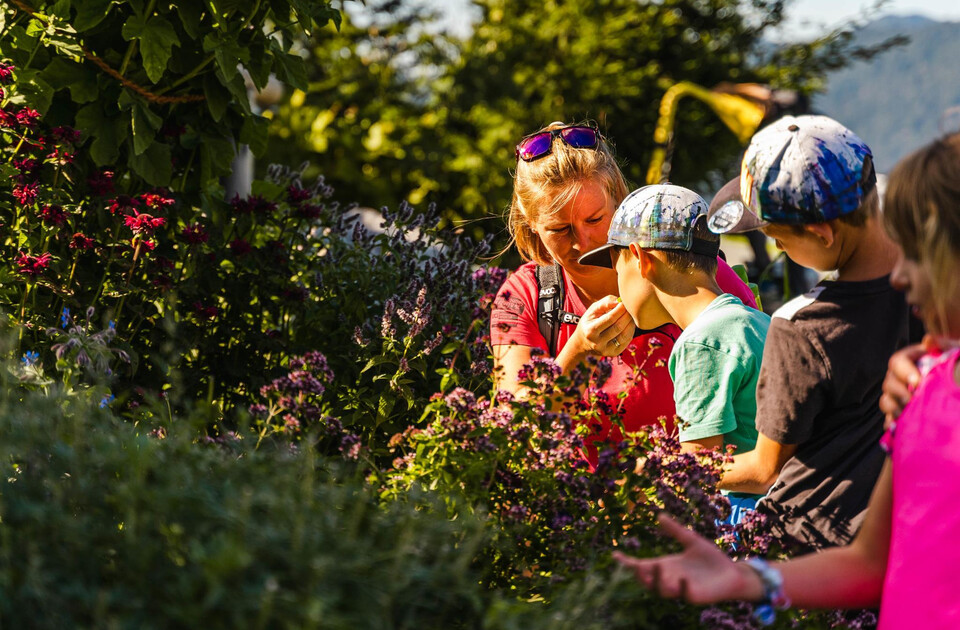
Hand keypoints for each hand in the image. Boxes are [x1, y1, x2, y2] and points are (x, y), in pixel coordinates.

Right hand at [570, 295, 635, 357]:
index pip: (609, 319)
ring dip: (631, 323)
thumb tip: (620, 301)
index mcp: (590, 331)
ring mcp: (606, 350)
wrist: (583, 342)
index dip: (620, 310)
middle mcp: (597, 343)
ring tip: (630, 316)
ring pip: (624, 335)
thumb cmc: (590, 322)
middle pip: (618, 327)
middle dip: (627, 316)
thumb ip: (605, 302)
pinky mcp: (613, 353)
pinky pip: (627, 341)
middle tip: (630, 308)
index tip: (625, 303)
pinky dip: (630, 331)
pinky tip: (629, 324)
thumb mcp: (592, 310)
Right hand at [612, 513, 763, 604]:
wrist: (733, 573)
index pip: (642, 566)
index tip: (614, 554)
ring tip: (655, 566)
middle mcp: (670, 578)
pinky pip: (684, 595)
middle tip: (634, 565)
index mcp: (666, 565)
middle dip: (638, 574)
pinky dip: (681, 587)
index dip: (627, 562)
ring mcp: (680, 589)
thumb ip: (676, 531)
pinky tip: (681, 578)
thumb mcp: (692, 541)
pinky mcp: (694, 596)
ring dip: (656, 580)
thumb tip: (660, 516)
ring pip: (661, 590)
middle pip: (646, 580)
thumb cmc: (712, 559)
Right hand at [879, 335, 958, 428]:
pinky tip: (897, 427)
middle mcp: (901, 377)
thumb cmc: (958, 367)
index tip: (917, 382)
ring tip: (904, 414)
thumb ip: (945, 345)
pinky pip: (890, 418)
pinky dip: (892, 423)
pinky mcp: (902, 412)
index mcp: (912, 360)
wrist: (958, 386)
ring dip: (893, 407)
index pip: (898, 361)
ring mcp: (900, 395)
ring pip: (886, 400)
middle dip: (897, 392)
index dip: (904, 371)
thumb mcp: (955, 353)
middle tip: (910, 399)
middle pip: (889, 382)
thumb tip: (929, 339)